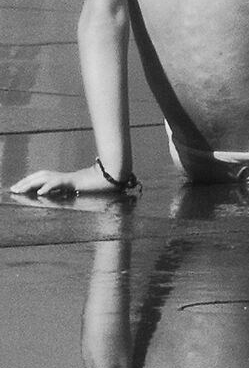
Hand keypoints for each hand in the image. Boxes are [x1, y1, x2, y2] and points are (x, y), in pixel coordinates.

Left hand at [10, 161, 135, 202]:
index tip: (18, 187)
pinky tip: (40, 192)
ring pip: (45, 178)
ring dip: (30, 184)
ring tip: (19, 190)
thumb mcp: (85, 188)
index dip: (30, 180)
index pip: (43, 177)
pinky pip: (59, 183)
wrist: (117, 175)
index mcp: (66, 178)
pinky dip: (48, 187)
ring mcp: (70, 177)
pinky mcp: (75, 180)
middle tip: (12, 189)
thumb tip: (70, 192)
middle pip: (40, 175)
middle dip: (25, 182)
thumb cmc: (104, 183)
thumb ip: (76, 189)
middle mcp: (65, 176)